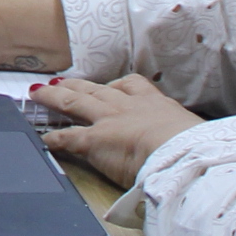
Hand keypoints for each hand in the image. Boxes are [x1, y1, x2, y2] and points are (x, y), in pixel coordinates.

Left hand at [28, 72, 206, 186]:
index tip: (109, 85)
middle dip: (78, 85)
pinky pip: (67, 137)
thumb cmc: (194, 147)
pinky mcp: (93, 140)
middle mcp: (128, 107)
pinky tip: (44, 138)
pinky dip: (54, 138)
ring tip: (40, 92)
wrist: (182, 154)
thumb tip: (195, 143)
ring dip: (56, 97)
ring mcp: (108, 121)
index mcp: (155, 105)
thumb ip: (183, 135)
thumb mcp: (192, 134)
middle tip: (61, 82)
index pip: (133, 86)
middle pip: (96, 90)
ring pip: (75, 103)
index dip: (116, 86)